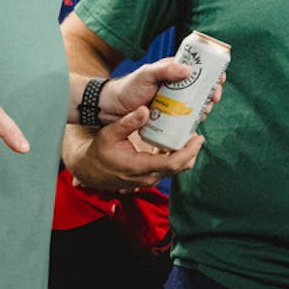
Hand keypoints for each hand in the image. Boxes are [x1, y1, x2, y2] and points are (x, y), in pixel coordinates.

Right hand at [68, 108, 204, 192]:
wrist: (90, 170)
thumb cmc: (99, 151)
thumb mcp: (109, 134)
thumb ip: (127, 122)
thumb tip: (145, 110)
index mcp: (139, 167)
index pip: (172, 163)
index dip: (189, 151)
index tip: (198, 138)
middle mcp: (147, 177)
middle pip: (179, 167)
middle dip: (192, 151)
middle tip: (197, 133)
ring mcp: (149, 179)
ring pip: (176, 169)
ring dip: (186, 154)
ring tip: (190, 136)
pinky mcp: (149, 177)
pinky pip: (169, 168)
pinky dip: (177, 157)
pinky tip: (178, 142)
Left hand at [101, 59, 224, 127]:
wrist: (111, 108)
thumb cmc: (128, 87)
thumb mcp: (146, 74)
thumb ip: (165, 69)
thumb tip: (190, 70)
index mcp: (173, 72)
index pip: (199, 70)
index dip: (212, 74)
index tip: (219, 81)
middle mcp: (177, 86)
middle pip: (201, 88)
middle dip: (212, 93)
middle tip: (213, 100)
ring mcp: (173, 102)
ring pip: (196, 104)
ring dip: (205, 108)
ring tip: (204, 113)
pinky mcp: (169, 116)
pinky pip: (185, 118)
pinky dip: (193, 120)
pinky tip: (196, 124)